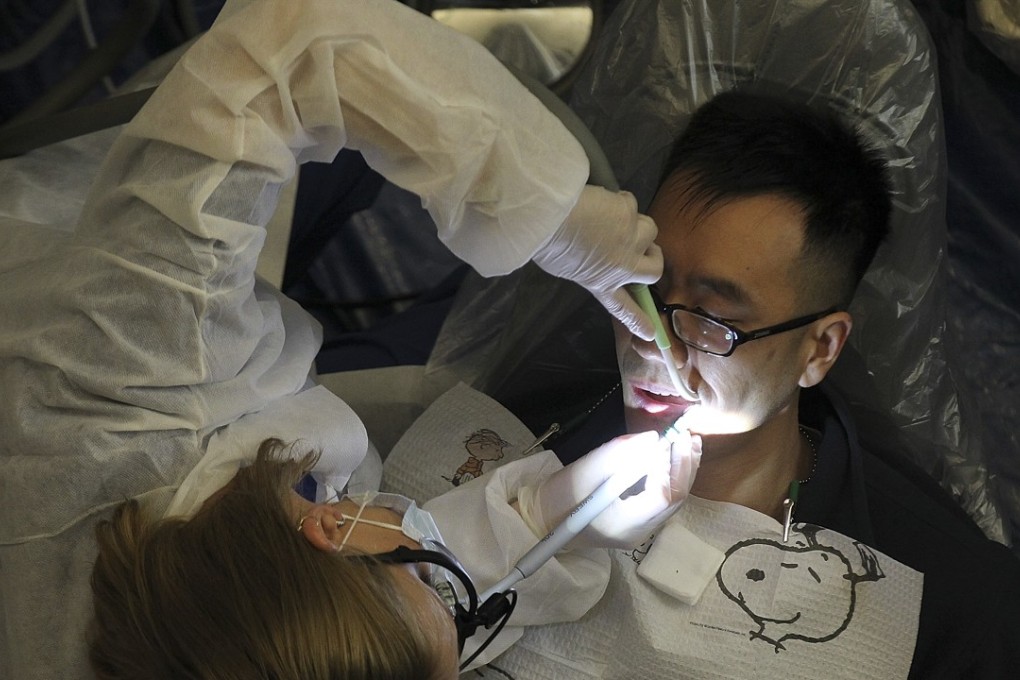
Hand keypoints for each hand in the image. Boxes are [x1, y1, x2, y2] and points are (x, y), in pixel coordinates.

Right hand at [519, 429, 700, 549]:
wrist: (543, 521)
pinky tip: (673, 458)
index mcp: (625, 524)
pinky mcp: (638, 523)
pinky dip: (671, 478)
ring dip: (682, 470)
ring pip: (674, 501)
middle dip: (684, 465)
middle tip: (686, 435)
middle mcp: (640, 533)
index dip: (670, 466)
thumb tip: (652, 438)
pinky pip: (663, 501)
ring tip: (687, 442)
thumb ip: (619, 453)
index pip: (663, 496)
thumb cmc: (559, 498)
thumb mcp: (584, 470)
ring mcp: (641, 531)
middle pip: (676, 500)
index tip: (667, 440)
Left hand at [531, 186, 662, 339]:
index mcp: (603, 283)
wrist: (550, 218)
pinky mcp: (629, 213)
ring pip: (651, 230)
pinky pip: (631, 204)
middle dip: (653, 258)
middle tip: (644, 250)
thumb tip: (597, 258)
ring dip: (637, 225)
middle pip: (655, 270)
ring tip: (615, 218)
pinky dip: (619, 202)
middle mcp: (622, 266)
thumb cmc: (549, 245)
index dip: (640, 321)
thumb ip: (590, 268)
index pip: (625, 310)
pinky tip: (602, 201)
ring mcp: (630, 239)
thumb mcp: (567, 269)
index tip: (651, 333)